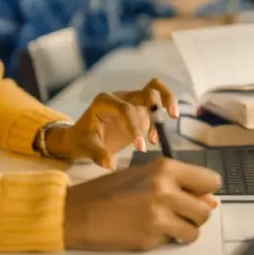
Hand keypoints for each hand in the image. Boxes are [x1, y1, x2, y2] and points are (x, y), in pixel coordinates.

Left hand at [47, 78, 178, 168]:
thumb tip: (110, 165)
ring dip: (167, 102)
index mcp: (104, 102)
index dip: (135, 126)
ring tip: (171, 119)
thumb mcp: (85, 147)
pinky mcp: (139, 110)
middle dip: (160, 102)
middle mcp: (120, 97)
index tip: (140, 147)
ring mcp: (131, 101)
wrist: (82, 137)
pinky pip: (156, 106)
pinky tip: (155, 139)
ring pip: (155, 90)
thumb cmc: (82, 139)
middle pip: (148, 89)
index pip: (125, 109)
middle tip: (168, 119)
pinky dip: (161, 116)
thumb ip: (97, 154)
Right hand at [64, 157, 221, 250]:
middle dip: (194, 215)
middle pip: (205, 209)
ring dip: (184, 230)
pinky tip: (150, 231)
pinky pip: (175, 241)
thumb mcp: (144, 176)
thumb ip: (177, 184)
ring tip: (165, 224)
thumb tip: (209, 200)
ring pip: (195, 229)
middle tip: (177, 214)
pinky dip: (168, 240)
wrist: (76, 212)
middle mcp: (166, 188)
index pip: (211, 180)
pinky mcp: (152, 236)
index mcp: (165, 168)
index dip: (205, 191)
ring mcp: (160, 214)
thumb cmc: (107, 192)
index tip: (197, 195)